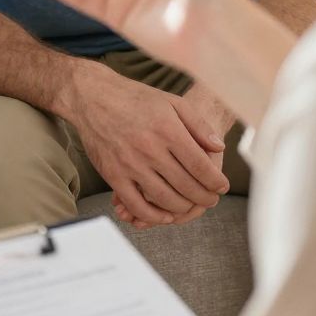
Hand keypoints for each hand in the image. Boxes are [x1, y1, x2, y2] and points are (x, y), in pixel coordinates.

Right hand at [65, 64, 228, 227]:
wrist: (93, 98)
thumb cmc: (135, 99)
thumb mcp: (173, 102)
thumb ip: (198, 125)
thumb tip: (218, 147)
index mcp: (167, 130)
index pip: (200, 165)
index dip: (215, 181)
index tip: (221, 186)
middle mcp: (150, 149)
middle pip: (186, 185)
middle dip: (204, 197)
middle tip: (211, 199)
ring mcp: (130, 165)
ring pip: (164, 199)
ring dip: (183, 208)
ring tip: (191, 205)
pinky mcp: (113, 176)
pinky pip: (136, 205)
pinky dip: (153, 216)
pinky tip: (165, 216)